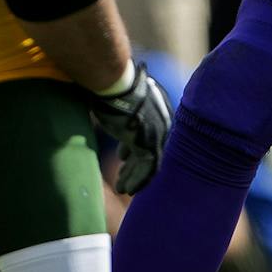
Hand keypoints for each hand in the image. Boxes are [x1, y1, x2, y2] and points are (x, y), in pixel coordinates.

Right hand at [89, 60, 170, 193]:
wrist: (114, 83)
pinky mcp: (149, 143)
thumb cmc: (110, 87)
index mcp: (156, 109)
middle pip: (150, 150)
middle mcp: (161, 122)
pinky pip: (146, 168)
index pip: (148, 135)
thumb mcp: (118, 104)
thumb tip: (109, 119)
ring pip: (148, 163)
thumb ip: (120, 115)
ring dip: (134, 177)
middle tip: (124, 177)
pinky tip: (125, 188)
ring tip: (122, 188)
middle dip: (134, 166)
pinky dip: (136, 180)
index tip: (122, 158)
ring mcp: (157, 133)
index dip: (133, 148)